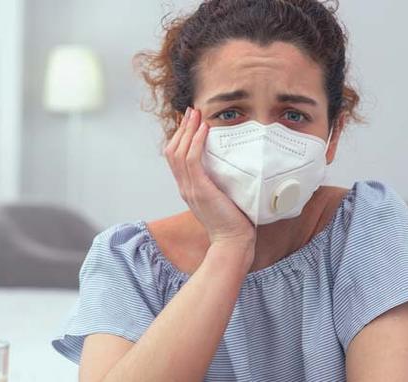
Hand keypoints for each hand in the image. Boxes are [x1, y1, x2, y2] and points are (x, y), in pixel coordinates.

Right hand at [164, 107, 254, 251]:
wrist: (232, 243)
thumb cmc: (233, 224)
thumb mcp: (224, 198)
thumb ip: (222, 184)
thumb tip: (234, 168)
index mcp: (188, 189)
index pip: (176, 158)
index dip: (181, 137)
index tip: (192, 122)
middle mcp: (185, 187)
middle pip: (173, 151)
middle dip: (182, 128)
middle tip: (192, 111)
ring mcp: (190, 189)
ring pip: (179, 152)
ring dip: (188, 130)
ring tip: (197, 115)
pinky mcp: (200, 190)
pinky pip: (192, 160)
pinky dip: (196, 142)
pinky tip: (204, 130)